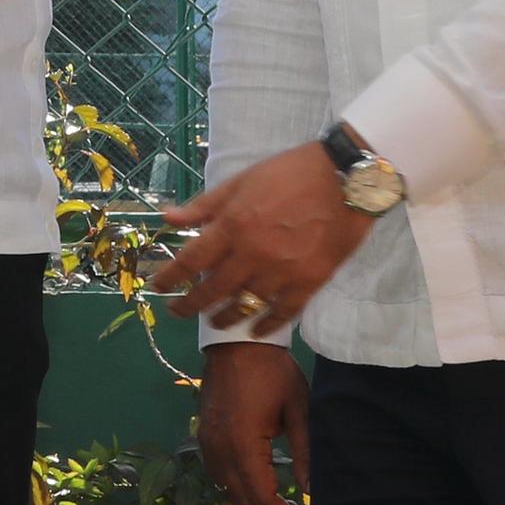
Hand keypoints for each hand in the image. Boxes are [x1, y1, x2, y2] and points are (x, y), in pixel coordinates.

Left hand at [153, 141, 377, 339]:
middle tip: (177, 312)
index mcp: (233, 225)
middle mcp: (253, 254)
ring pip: (245, 306)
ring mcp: (282, 272)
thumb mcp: (241, 181)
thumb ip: (204, 205)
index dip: (170, 277)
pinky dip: (266, 325)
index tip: (157, 287)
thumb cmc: (290, 174)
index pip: (191, 260)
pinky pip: (283, 313)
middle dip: (189, 305)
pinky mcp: (310, 282)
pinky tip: (255, 330)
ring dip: (224, 318)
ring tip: (212, 322)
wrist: (346, 180)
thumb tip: (167, 219)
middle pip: (213, 290)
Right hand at [196, 340, 312, 504]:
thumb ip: (305, 454)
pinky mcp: (205, 437)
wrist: (237, 342)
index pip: (263, 498)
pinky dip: (239, 488)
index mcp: (243, 445)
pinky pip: (219, 476)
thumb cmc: (273, 372)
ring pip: (228, 491)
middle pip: (243, 501)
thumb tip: (312, 491)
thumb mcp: (299, 410)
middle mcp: (219, 451)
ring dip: (254, 503)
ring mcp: (208, 444)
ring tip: (284, 504)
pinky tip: (261, 483)